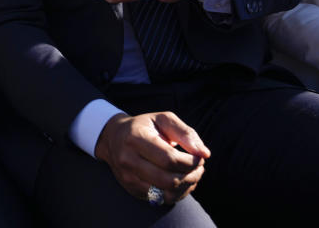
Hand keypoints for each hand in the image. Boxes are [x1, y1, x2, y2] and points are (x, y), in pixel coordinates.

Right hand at [94, 112, 208, 203]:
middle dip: (191, 175)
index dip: (190, 162)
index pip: (169, 159)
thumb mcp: (163, 119)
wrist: (114, 138)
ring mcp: (128, 178)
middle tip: (199, 166)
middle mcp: (128, 160)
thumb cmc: (145, 126)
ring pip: (166, 194)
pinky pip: (161, 199)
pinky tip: (182, 181)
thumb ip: (185, 133)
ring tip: (192, 173)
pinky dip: (177, 193)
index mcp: (135, 138)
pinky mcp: (132, 190)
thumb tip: (204, 153)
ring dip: (186, 186)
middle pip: (169, 180)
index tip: (200, 157)